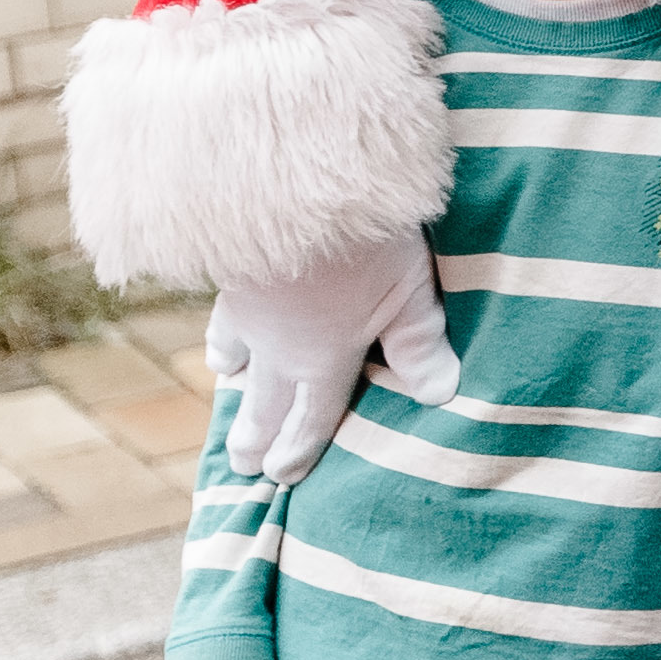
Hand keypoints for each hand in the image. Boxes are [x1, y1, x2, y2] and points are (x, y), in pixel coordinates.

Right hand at [206, 223, 460, 483]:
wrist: (290, 183)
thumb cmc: (362, 240)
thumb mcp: (406, 292)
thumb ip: (418, 343)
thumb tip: (438, 395)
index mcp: (323, 358)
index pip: (311, 417)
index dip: (298, 450)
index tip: (284, 477)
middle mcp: (277, 347)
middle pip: (265, 403)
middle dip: (256, 438)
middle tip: (243, 467)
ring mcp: (246, 313)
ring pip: (236, 363)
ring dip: (237, 391)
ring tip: (233, 402)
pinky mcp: (228, 278)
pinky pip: (223, 324)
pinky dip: (222, 344)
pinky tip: (222, 344)